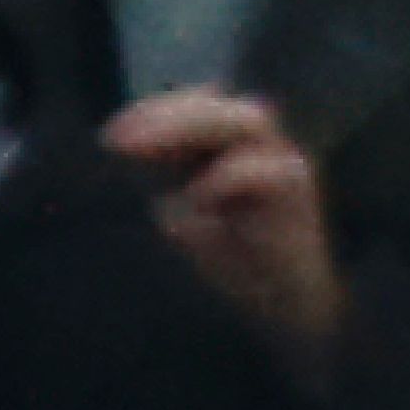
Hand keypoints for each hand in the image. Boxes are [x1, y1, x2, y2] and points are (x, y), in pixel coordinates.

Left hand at [110, 87, 345, 370]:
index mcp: (232, 146)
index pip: (196, 103)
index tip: (110, 135)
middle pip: (220, 101)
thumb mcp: (180, 211)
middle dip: (165, 114)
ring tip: (138, 149)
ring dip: (188, 127)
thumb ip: (162, 174)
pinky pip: (265, 171)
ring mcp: (285, 163)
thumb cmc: (232, 261)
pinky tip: (194, 201)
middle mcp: (262, 146)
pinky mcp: (298, 193)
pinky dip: (224, 179)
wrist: (282, 308)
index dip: (154, 110)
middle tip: (116, 139)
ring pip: (248, 120)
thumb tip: (121, 142)